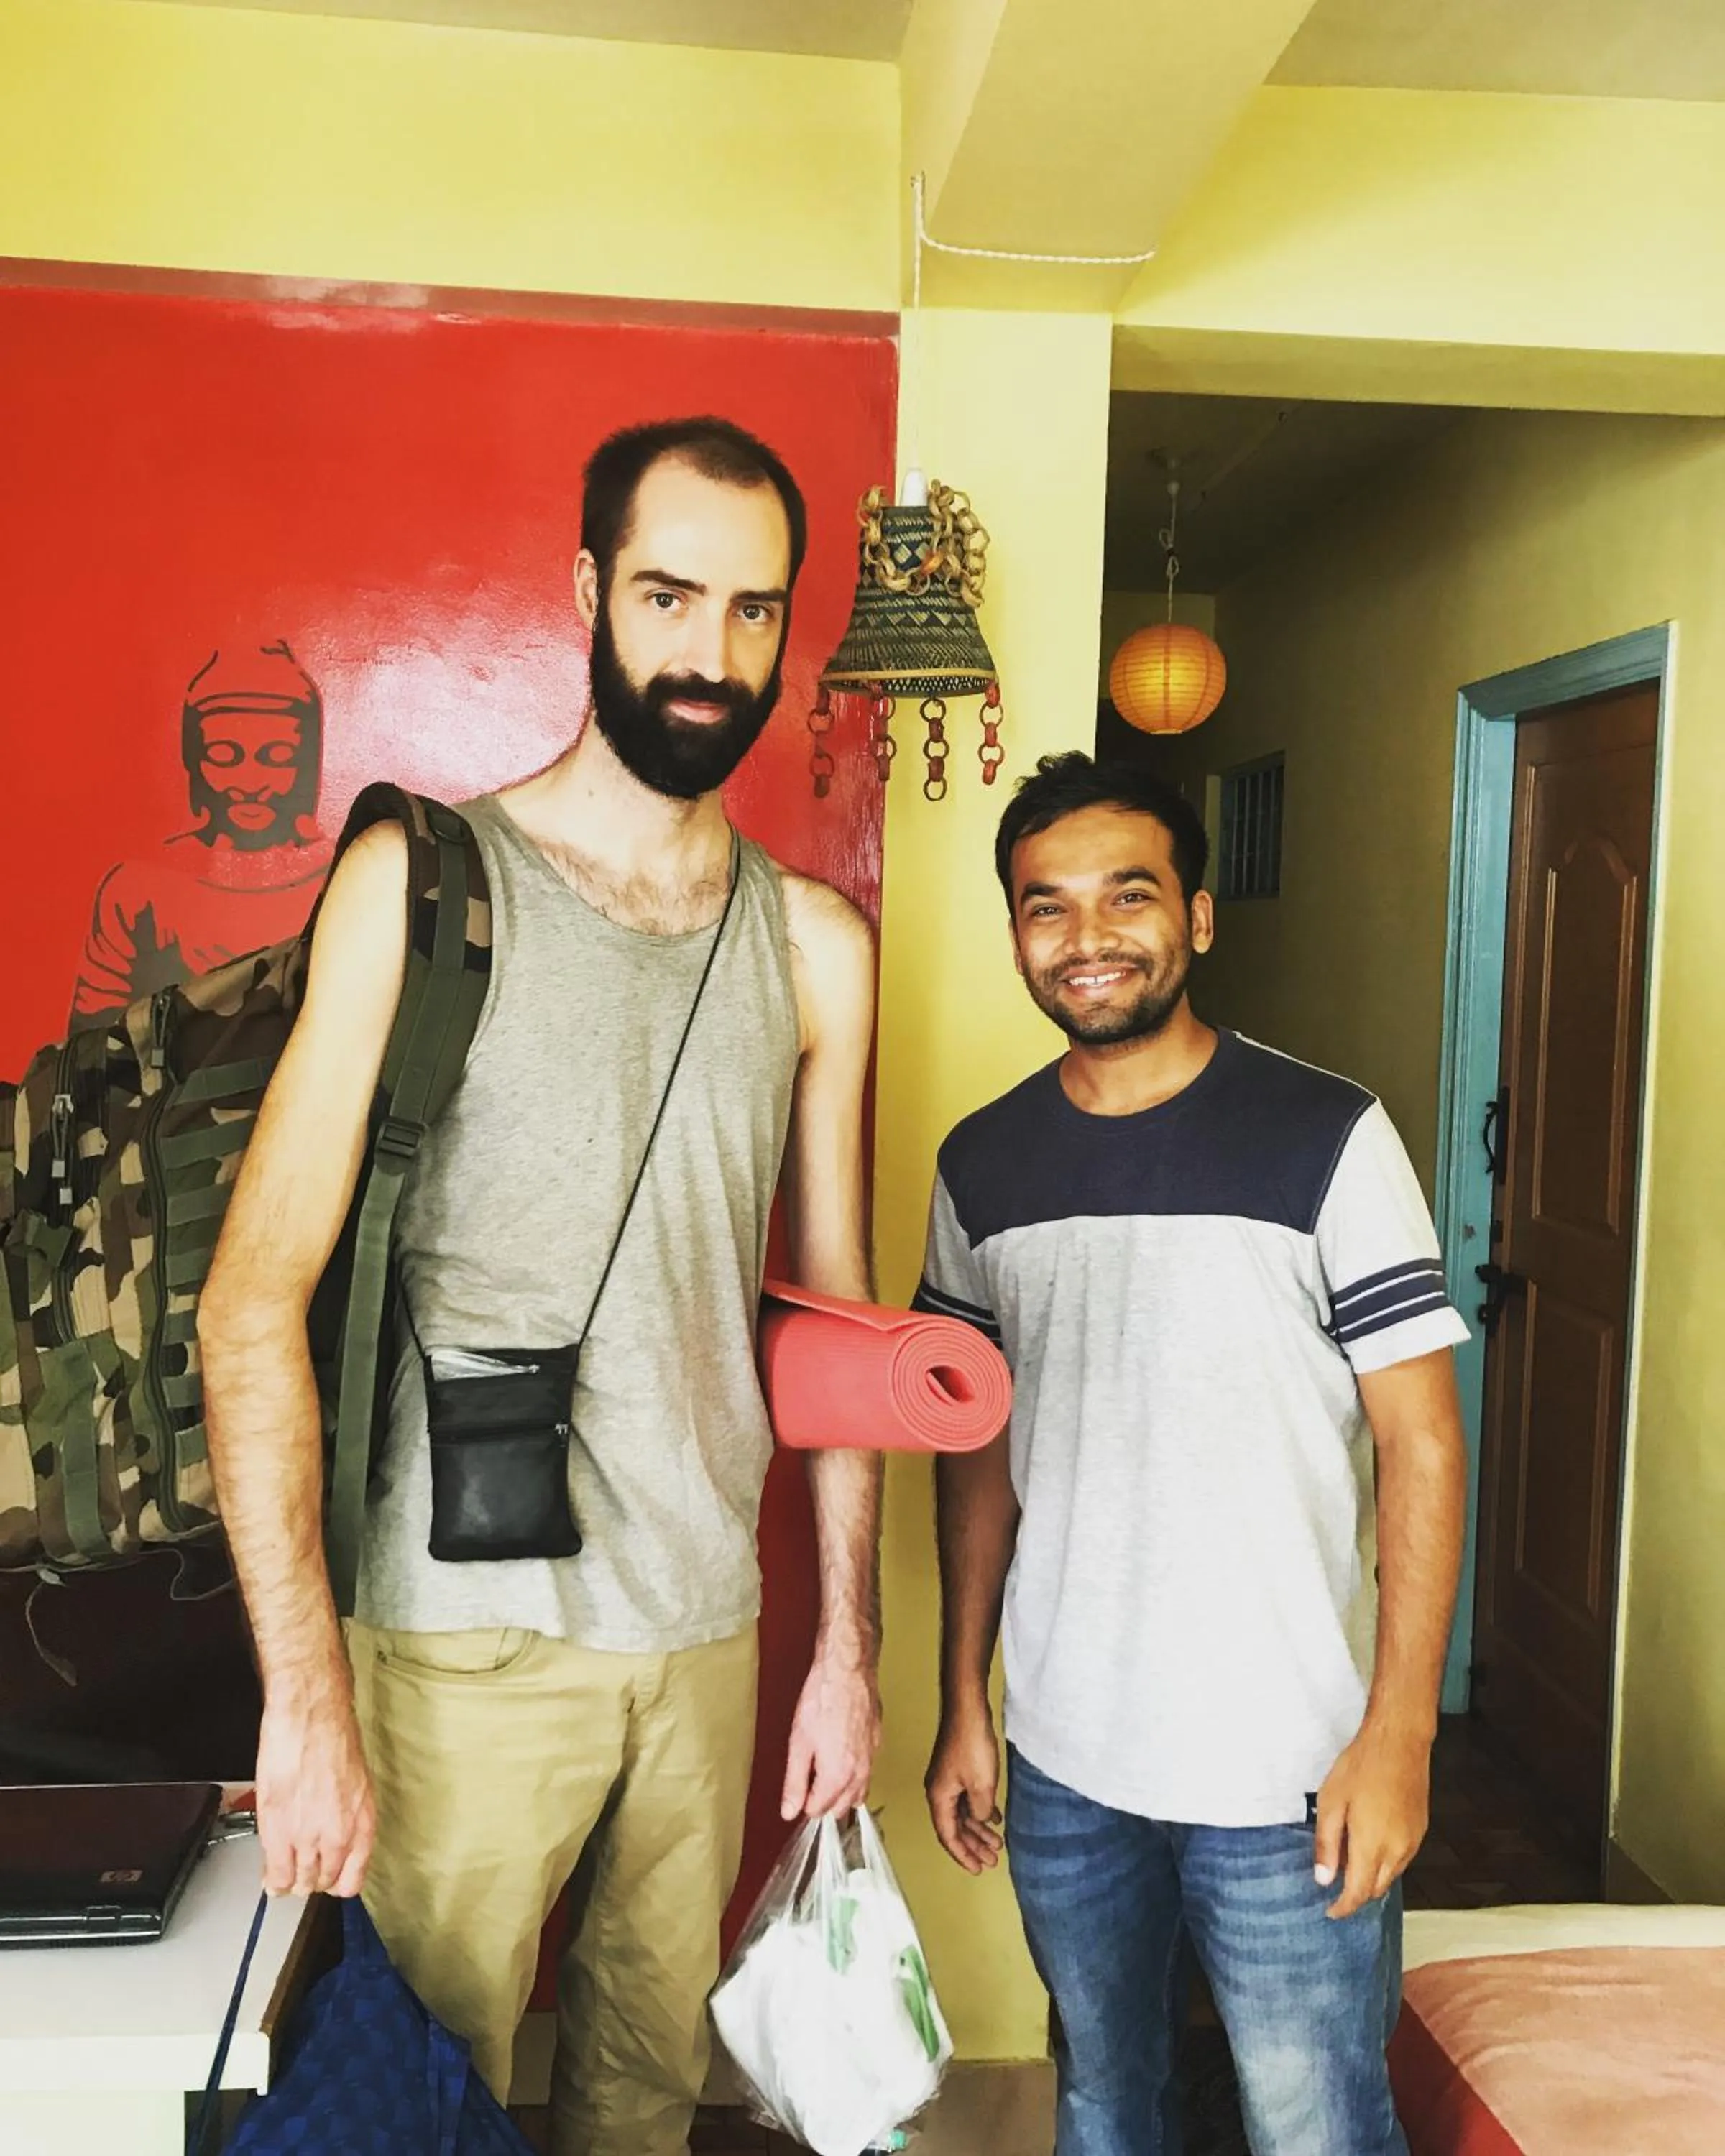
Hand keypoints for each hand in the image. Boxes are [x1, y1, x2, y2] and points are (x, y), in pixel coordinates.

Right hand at [255, 1688, 375, 1898]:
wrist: (311, 1717)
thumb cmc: (334, 1738)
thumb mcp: (356, 1784)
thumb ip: (347, 1816)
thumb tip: (336, 1836)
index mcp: (363, 1823)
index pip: (353, 1879)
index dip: (336, 1882)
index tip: (327, 1879)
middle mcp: (340, 1836)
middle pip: (323, 1882)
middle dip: (312, 1879)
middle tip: (302, 1870)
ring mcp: (308, 1837)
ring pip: (299, 1883)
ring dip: (292, 1880)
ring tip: (285, 1873)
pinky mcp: (278, 1831)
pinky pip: (276, 1874)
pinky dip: (272, 1880)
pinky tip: (271, 1877)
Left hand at [781, 1632, 880, 1819]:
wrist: (847, 1670)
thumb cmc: (822, 1700)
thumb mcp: (798, 1743)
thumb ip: (794, 1782)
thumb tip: (789, 1810)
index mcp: (838, 1777)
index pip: (818, 1810)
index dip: (803, 1803)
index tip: (796, 1790)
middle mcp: (859, 1773)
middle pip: (841, 1808)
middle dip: (823, 1802)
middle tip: (807, 1783)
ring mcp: (872, 1758)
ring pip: (859, 1794)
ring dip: (841, 1793)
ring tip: (823, 1774)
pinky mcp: (877, 1743)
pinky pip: (867, 1773)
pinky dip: (854, 1776)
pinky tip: (841, 1758)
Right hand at [925, 1705, 1002, 1873]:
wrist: (968, 1709)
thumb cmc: (972, 1746)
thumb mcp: (981, 1785)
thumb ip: (980, 1810)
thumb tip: (981, 1819)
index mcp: (939, 1797)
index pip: (948, 1835)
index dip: (963, 1854)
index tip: (977, 1870)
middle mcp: (939, 1791)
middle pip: (955, 1827)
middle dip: (973, 1845)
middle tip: (992, 1860)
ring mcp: (948, 1779)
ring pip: (962, 1813)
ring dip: (979, 1829)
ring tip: (997, 1844)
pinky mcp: (958, 1769)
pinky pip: (968, 1798)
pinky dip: (980, 1811)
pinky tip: (995, 1818)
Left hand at [1315, 1718, 1431, 1919]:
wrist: (1399, 1742)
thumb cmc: (1361, 1767)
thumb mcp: (1331, 1802)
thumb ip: (1327, 1844)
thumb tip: (1324, 1879)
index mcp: (1372, 1847)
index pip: (1359, 1893)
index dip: (1343, 1907)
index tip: (1330, 1911)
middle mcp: (1397, 1851)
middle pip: (1376, 1889)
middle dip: (1356, 1894)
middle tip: (1335, 1884)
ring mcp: (1412, 1841)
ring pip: (1391, 1876)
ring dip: (1371, 1878)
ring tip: (1348, 1860)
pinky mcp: (1420, 1830)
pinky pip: (1401, 1859)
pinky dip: (1384, 1863)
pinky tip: (1369, 1845)